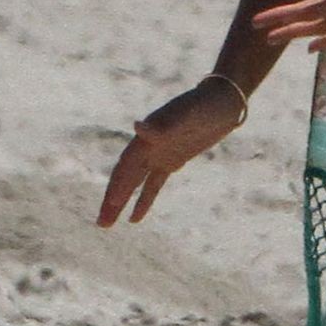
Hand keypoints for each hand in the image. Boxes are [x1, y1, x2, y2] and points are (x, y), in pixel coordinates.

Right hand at [96, 77, 244, 226]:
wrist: (224, 101)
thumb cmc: (205, 105)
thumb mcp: (188, 114)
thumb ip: (163, 124)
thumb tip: (137, 127)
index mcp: (148, 136)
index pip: (127, 166)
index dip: (118, 185)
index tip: (110, 206)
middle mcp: (148, 146)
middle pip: (125, 177)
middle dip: (112, 200)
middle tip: (101, 224)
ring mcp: (159, 154)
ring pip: (135, 183)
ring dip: (121, 202)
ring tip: (107, 224)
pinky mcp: (172, 160)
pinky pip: (153, 184)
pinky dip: (143, 200)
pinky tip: (134, 218)